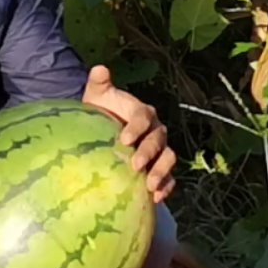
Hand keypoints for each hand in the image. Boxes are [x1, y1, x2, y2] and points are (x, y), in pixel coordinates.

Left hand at [82, 64, 175, 201]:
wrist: (104, 134)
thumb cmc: (100, 115)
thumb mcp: (97, 98)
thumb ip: (99, 84)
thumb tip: (99, 69)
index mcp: (142, 113)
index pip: (143, 117)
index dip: (136, 127)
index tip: (124, 139)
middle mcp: (156, 130)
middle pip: (158, 140)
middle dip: (149, 153)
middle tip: (135, 165)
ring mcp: (160, 151)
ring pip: (169, 159)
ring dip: (161, 172)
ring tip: (149, 186)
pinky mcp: (160, 169)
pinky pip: (169, 179)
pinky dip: (166, 188)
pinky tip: (156, 199)